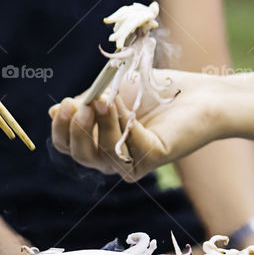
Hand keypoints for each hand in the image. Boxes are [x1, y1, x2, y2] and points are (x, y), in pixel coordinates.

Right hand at [48, 70, 225, 181]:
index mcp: (98, 142)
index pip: (67, 144)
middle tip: (79, 104)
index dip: (60, 128)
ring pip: (102, 151)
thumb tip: (53, 111)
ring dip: (101, 121)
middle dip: (75, 130)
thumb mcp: (111, 92)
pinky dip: (122, 122)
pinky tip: (125, 104)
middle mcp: (112, 159)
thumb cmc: (156, 91)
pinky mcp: (151, 160)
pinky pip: (126, 145)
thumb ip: (86, 102)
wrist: (200, 94)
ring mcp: (132, 163)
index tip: (63, 104)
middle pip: (79, 154)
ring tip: (106, 97)